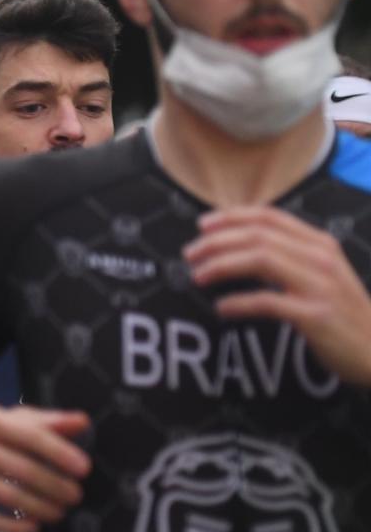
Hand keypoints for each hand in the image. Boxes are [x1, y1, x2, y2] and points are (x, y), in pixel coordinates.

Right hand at [0, 405, 89, 531]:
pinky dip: (11, 526)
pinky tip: (32, 527)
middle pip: (20, 468)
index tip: (83, 468)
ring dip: (39, 507)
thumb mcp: (3, 423)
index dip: (58, 452)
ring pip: (5, 495)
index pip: (28, 434)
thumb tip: (81, 422)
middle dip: (53, 485)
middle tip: (74, 496)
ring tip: (59, 512)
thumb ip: (43, 421)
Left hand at [187, 207, 370, 385]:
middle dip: (217, 242)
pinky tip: (222, 309)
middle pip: (258, 236)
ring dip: (221, 265)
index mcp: (320, 243)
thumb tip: (239, 247)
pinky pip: (267, 302)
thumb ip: (289, 256)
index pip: (270, 217)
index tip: (202, 225)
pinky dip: (238, 303)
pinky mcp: (315, 314)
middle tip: (190, 254)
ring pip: (260, 260)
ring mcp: (320, 285)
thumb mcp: (321, 274)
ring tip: (197, 276)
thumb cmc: (342, 312)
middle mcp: (321, 257)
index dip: (232, 217)